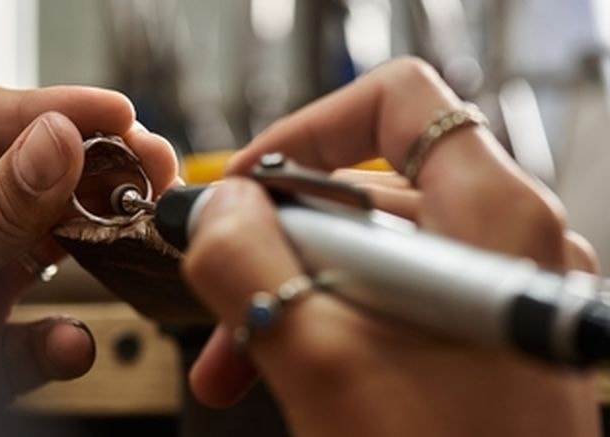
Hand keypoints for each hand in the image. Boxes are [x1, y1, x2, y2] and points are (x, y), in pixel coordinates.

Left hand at [0, 86, 178, 396]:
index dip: (58, 109)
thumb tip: (58, 144)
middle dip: (98, 169)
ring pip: (47, 245)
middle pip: (34, 176)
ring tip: (136, 227)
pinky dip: (59, 342)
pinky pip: (35, 330)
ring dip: (97, 242)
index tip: (118, 113)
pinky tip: (67, 344)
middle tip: (151, 164)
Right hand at [183, 57, 599, 435]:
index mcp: (491, 219)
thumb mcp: (322, 361)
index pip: (396, 103)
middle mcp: (499, 245)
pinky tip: (279, 370)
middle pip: (363, 188)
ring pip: (361, 254)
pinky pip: (378, 300)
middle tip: (220, 290)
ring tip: (232, 356)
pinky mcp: (466, 338)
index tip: (247, 185)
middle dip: (273, 240)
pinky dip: (321, 322)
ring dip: (285, 292)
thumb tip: (215, 209)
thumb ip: (248, 263)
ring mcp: (483, 294)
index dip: (309, 131)